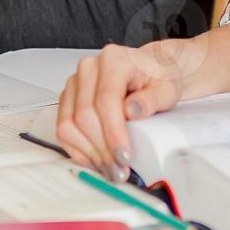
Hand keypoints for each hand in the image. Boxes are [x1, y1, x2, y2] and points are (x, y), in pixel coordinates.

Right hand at [56, 40, 191, 181]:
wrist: (152, 70)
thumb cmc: (158, 76)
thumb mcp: (166, 88)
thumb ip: (151, 99)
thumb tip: (132, 111)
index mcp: (113, 60)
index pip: (106, 100)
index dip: (113, 133)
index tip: (123, 156)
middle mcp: (90, 69)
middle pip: (85, 115)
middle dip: (102, 149)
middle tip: (119, 169)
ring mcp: (76, 83)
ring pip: (69, 124)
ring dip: (89, 152)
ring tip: (109, 168)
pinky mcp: (70, 99)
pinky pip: (63, 128)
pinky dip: (78, 149)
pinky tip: (94, 159)